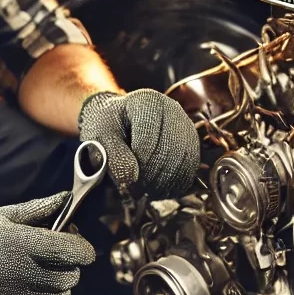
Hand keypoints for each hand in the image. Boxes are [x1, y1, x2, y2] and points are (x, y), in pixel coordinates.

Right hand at [0, 193, 95, 294]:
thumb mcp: (4, 217)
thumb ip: (38, 209)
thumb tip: (68, 198)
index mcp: (17, 242)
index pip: (70, 251)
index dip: (83, 252)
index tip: (82, 253)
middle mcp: (14, 271)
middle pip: (69, 278)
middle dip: (68, 271)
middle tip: (55, 267)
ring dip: (58, 294)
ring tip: (42, 285)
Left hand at [78, 89, 199, 198]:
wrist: (119, 120)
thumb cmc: (108, 127)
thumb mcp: (101, 138)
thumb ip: (113, 157)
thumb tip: (131, 179)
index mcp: (147, 102)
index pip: (149, 142)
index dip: (139, 168)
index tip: (127, 183)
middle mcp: (172, 108)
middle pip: (171, 151)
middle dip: (154, 178)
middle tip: (137, 192)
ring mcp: (185, 124)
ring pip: (185, 161)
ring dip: (167, 182)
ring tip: (147, 191)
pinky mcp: (192, 141)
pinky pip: (192, 166)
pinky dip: (177, 182)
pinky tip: (160, 188)